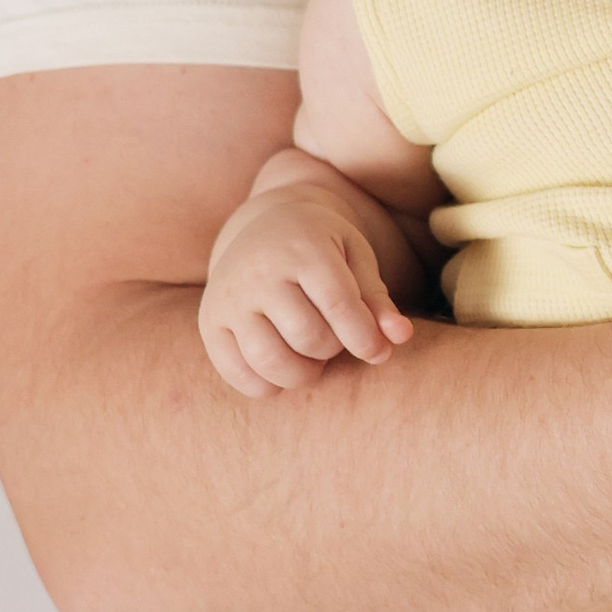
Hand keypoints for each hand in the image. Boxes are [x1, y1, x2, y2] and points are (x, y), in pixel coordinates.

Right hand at [199, 177, 413, 395]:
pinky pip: (238, 374)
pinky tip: (283, 368)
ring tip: (312, 357)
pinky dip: (268, 385)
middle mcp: (258, 271)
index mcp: (301, 247)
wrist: (263, 225)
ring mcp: (228, 298)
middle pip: (307, 337)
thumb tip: (401, 337)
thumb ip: (378, 299)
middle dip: (332, 350)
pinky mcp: (210, 323)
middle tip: (333, 339)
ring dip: (303, 374)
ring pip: (271, 361)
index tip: (377, 352)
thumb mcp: (355, 258)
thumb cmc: (322, 248)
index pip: (338, 305)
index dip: (364, 338)